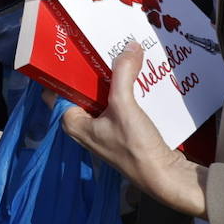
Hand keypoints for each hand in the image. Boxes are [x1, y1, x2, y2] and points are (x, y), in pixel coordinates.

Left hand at [57, 42, 208, 217]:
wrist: (164, 177)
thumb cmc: (135, 147)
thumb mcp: (124, 106)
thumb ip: (123, 74)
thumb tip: (129, 46)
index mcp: (72, 122)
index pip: (59, 89)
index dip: (66, 69)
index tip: (76, 48)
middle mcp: (84, 126)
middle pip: (83, 89)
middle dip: (94, 70)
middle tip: (103, 46)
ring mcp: (103, 130)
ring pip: (103, 95)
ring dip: (113, 79)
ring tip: (122, 56)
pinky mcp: (122, 131)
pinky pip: (119, 104)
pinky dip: (126, 90)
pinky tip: (137, 76)